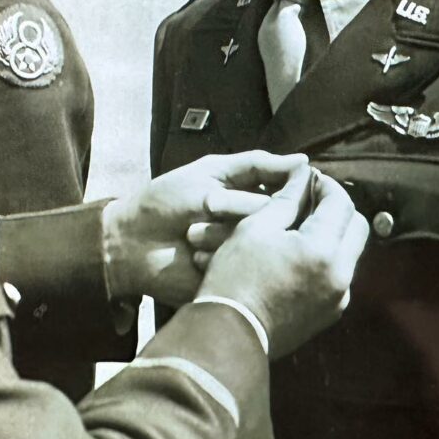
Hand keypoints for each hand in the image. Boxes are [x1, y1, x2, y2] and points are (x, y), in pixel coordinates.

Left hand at [101, 151, 307, 305]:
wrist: (133, 241)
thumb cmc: (166, 201)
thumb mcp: (210, 171)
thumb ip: (256, 165)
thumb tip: (304, 161)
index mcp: (254, 196)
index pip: (290, 191)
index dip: (284, 188)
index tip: (266, 183)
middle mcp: (256, 225)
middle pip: (279, 217)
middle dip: (240, 208)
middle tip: (207, 206)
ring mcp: (247, 253)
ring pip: (263, 240)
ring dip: (224, 231)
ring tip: (192, 231)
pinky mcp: (236, 277)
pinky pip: (246, 266)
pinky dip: (220, 255)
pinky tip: (195, 254)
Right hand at [197, 165, 368, 358]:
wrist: (228, 333)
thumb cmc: (235, 277)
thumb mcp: (255, 227)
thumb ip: (287, 199)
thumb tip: (304, 174)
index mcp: (323, 250)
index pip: (341, 202)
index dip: (325, 184)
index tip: (307, 179)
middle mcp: (340, 275)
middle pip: (356, 226)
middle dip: (337, 208)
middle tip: (309, 200)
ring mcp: (338, 297)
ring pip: (350, 252)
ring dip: (333, 234)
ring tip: (301, 227)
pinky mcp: (329, 313)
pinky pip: (338, 276)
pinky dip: (325, 259)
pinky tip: (297, 255)